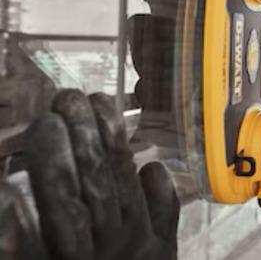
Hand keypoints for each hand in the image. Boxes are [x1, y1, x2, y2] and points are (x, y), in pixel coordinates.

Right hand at [0, 90, 179, 259]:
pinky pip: (164, 209)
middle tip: (66, 96)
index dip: (52, 162)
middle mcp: (101, 254)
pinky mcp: (163, 251)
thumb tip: (11, 189)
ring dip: (111, 141)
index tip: (43, 121)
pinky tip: (146, 162)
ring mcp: (136, 250)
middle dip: (80, 137)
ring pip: (125, 188)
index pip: (57, 204)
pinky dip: (156, 183)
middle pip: (92, 187)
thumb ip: (21, 238)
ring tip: (96, 102)